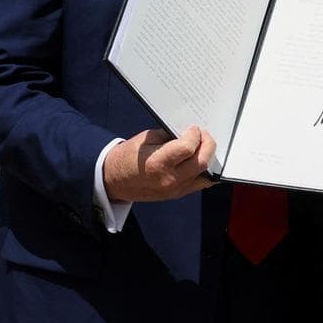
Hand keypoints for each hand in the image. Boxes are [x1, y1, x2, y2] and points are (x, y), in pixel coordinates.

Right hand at [102, 126, 216, 202]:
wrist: (114, 181)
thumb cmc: (127, 157)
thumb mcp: (146, 139)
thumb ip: (169, 136)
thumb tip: (187, 132)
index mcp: (158, 163)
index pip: (187, 147)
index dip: (195, 134)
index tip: (193, 128)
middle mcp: (169, 179)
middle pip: (201, 162)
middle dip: (207, 144)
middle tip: (203, 134)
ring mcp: (174, 190)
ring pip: (204, 174)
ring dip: (207, 157)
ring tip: (201, 146)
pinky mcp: (177, 195)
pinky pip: (200, 183)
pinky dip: (204, 171)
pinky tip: (200, 160)